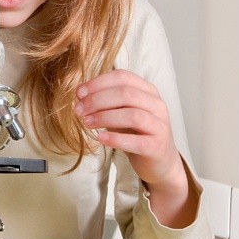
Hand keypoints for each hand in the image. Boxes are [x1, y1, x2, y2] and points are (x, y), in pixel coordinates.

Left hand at [75, 69, 195, 225]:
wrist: (158, 161)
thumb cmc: (135, 132)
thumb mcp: (119, 112)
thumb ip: (103, 102)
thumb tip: (79, 94)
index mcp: (147, 91)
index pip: (122, 77)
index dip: (98, 83)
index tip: (79, 93)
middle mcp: (157, 105)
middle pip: (126, 94)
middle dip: (97, 100)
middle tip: (79, 110)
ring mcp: (160, 126)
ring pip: (132, 115)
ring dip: (104, 117)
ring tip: (86, 123)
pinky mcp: (157, 147)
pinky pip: (136, 141)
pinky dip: (116, 139)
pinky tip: (100, 138)